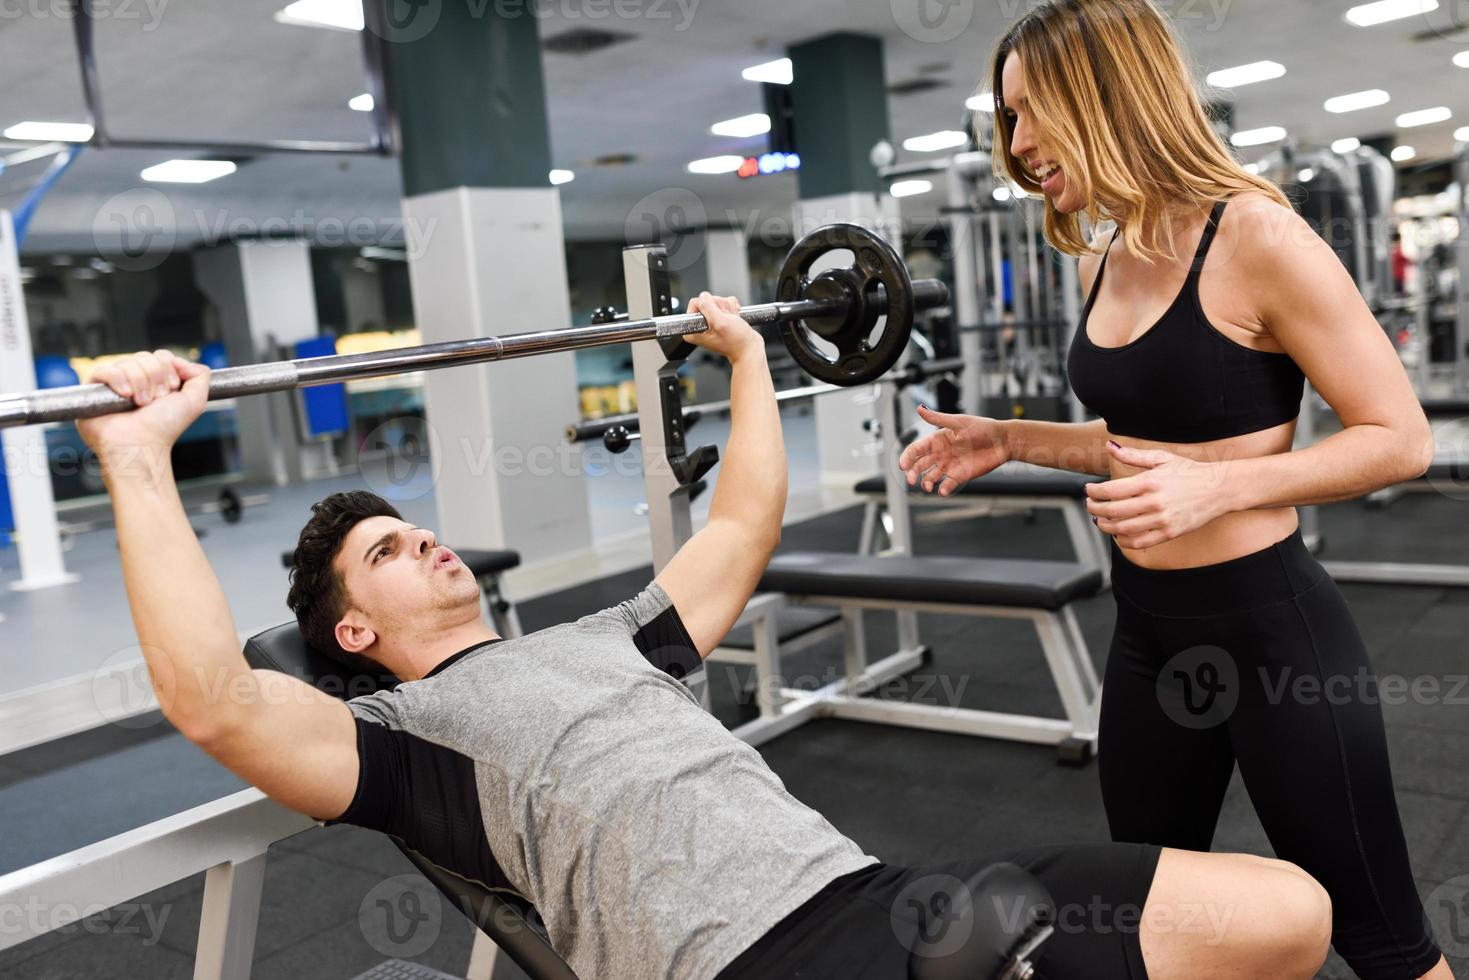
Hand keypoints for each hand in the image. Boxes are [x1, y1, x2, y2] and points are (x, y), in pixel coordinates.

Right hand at [77, 350, 211, 456]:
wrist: (141, 445)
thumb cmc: (164, 427)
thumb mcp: (195, 401)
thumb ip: (200, 376)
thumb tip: (183, 361)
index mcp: (156, 381)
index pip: (161, 356)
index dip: (168, 370)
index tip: (170, 391)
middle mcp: (135, 379)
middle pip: (145, 356)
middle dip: (155, 378)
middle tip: (154, 401)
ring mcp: (114, 383)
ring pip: (127, 362)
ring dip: (140, 383)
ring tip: (139, 404)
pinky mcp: (94, 388)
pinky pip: (105, 369)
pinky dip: (118, 380)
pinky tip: (125, 396)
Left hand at [686, 293, 760, 360]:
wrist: (749, 348)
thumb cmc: (736, 341)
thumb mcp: (720, 323)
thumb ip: (708, 307)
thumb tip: (703, 296)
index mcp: (693, 330)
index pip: (695, 302)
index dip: (710, 307)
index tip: (718, 319)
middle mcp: (699, 325)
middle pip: (707, 300)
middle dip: (721, 308)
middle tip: (728, 321)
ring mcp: (710, 321)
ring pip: (717, 301)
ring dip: (728, 309)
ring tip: (732, 321)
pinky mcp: (720, 318)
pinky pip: (725, 303)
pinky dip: (733, 309)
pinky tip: (735, 319)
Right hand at [898, 407, 1009, 494]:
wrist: (1003, 441)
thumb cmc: (983, 428)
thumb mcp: (958, 422)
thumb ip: (937, 418)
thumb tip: (919, 408)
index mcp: (938, 440)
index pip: (916, 450)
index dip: (907, 457)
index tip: (903, 466)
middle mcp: (941, 454)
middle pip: (920, 465)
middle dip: (912, 473)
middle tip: (911, 480)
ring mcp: (950, 466)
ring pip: (930, 477)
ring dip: (925, 482)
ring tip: (927, 486)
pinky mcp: (960, 476)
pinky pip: (947, 485)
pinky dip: (943, 489)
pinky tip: (943, 490)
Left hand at [1085, 441, 1231, 549]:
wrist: (1220, 488)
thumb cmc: (1190, 471)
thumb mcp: (1162, 458)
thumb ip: (1133, 455)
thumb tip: (1110, 446)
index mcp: (1150, 482)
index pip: (1111, 490)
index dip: (1094, 492)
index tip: (1088, 490)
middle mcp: (1154, 502)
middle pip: (1112, 511)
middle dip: (1094, 509)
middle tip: (1089, 505)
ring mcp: (1162, 520)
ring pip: (1122, 529)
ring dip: (1105, 526)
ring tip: (1099, 520)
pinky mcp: (1169, 533)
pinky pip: (1139, 542)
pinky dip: (1123, 541)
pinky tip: (1118, 534)